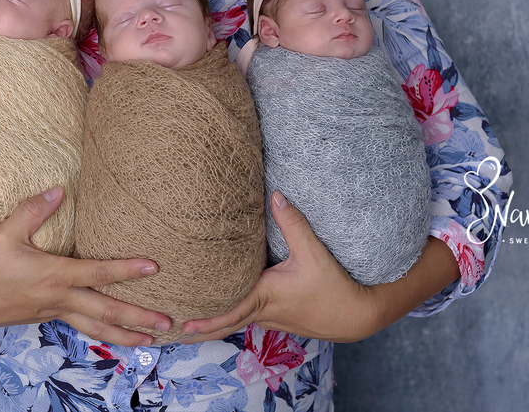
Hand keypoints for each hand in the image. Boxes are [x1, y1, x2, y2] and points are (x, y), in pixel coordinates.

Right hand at [0, 186, 173, 345]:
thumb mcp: (3, 232)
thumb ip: (32, 210)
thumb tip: (59, 190)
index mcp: (54, 276)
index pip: (98, 273)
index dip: (126, 270)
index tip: (153, 267)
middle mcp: (59, 298)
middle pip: (106, 311)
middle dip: (138, 317)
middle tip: (167, 321)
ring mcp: (54, 310)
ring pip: (96, 326)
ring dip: (125, 334)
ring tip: (151, 339)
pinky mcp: (47, 316)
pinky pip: (82, 326)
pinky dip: (102, 333)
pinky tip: (116, 334)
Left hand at [180, 191, 381, 342]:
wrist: (357, 315)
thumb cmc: (335, 287)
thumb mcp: (314, 253)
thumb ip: (293, 224)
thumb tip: (276, 196)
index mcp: (266, 297)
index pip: (230, 312)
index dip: (206, 320)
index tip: (183, 325)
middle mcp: (264, 312)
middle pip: (225, 324)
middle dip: (199, 329)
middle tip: (171, 331)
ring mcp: (271, 319)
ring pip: (236, 320)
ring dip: (213, 322)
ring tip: (188, 321)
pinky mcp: (279, 317)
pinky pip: (249, 317)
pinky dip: (232, 316)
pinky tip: (224, 308)